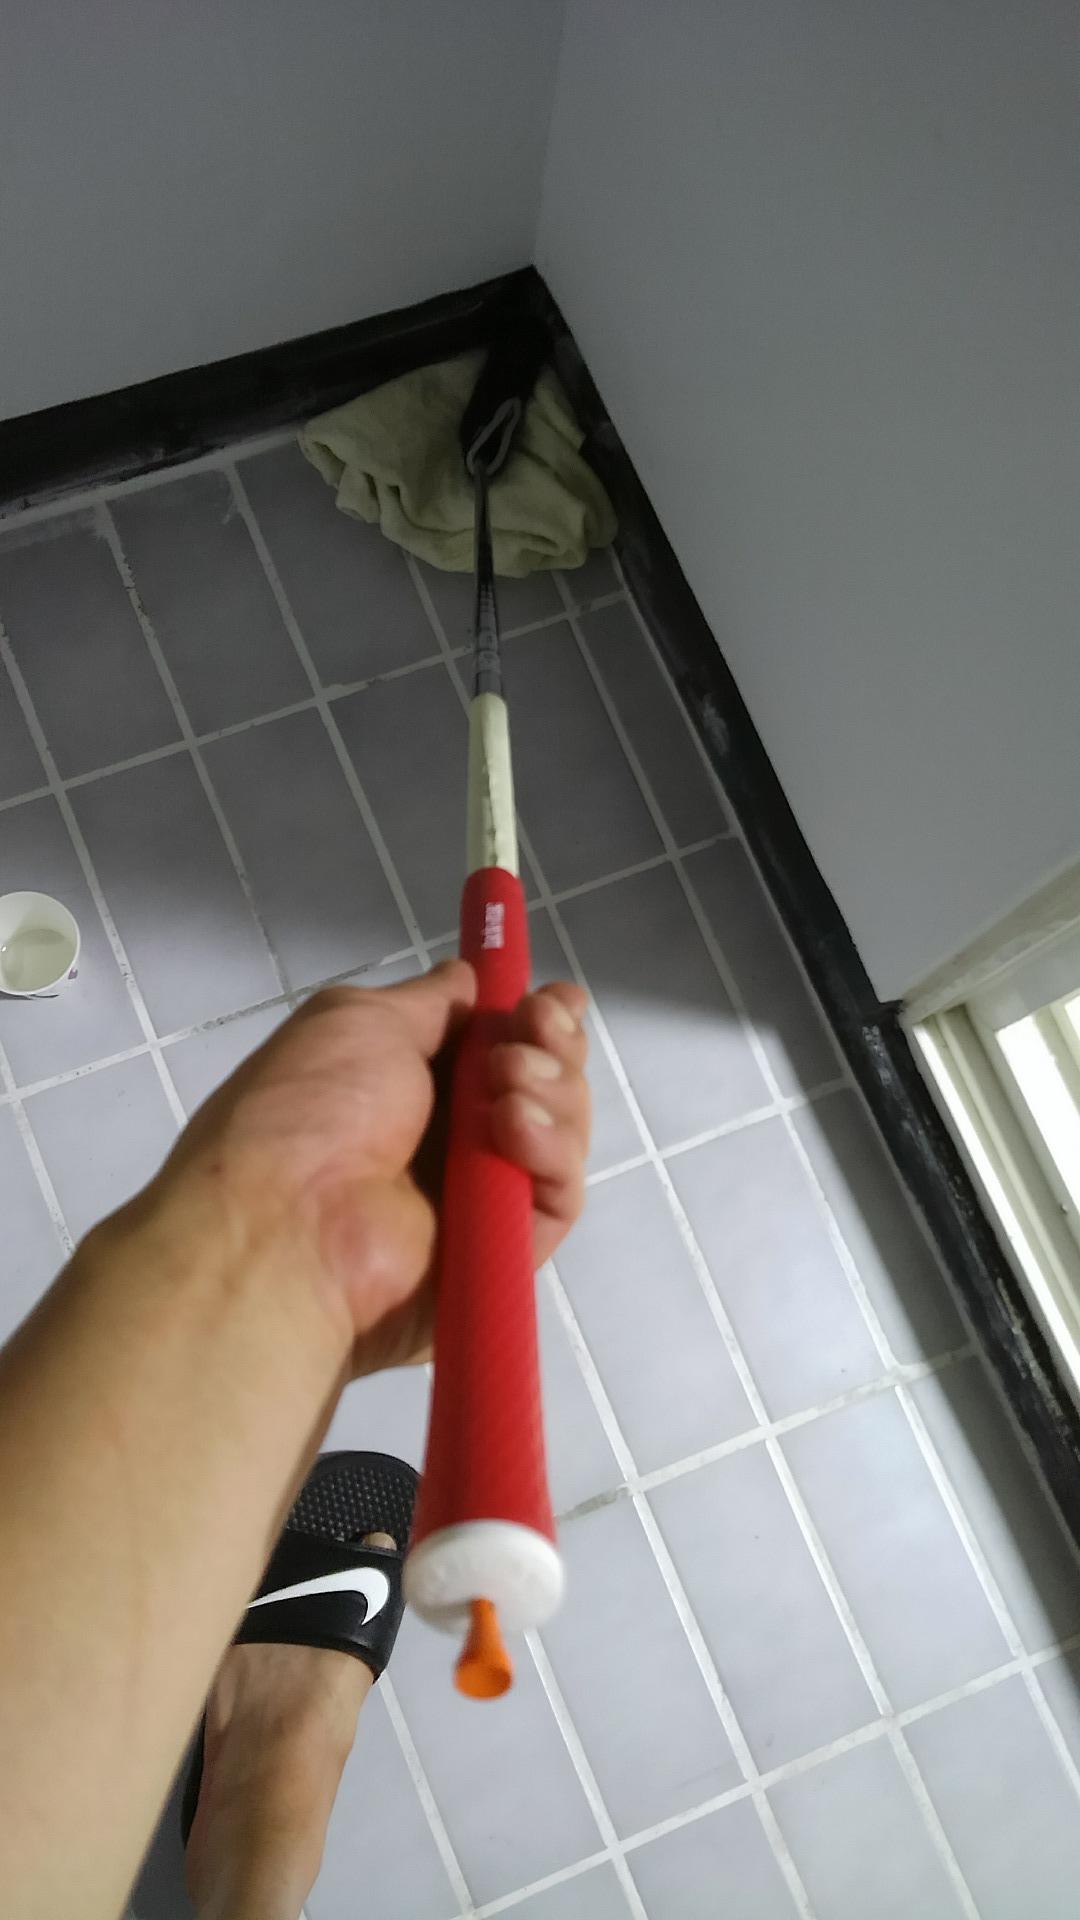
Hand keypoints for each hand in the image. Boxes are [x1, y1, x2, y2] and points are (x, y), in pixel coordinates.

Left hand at [156, 961, 589, 1375]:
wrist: (286, 1224)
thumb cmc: (310, 1107)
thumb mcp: (358, 1019)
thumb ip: (430, 1001)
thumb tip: (470, 977)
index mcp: (410, 1080)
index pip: (500, 1045)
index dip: (538, 1018)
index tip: (556, 998)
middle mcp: (448, 1137)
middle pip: (543, 1084)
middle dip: (552, 1048)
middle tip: (532, 1033)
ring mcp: (479, 1195)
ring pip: (560, 1134)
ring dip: (551, 1092)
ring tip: (508, 1083)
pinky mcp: (506, 1249)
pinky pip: (560, 1197)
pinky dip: (551, 1153)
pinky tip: (513, 1129)